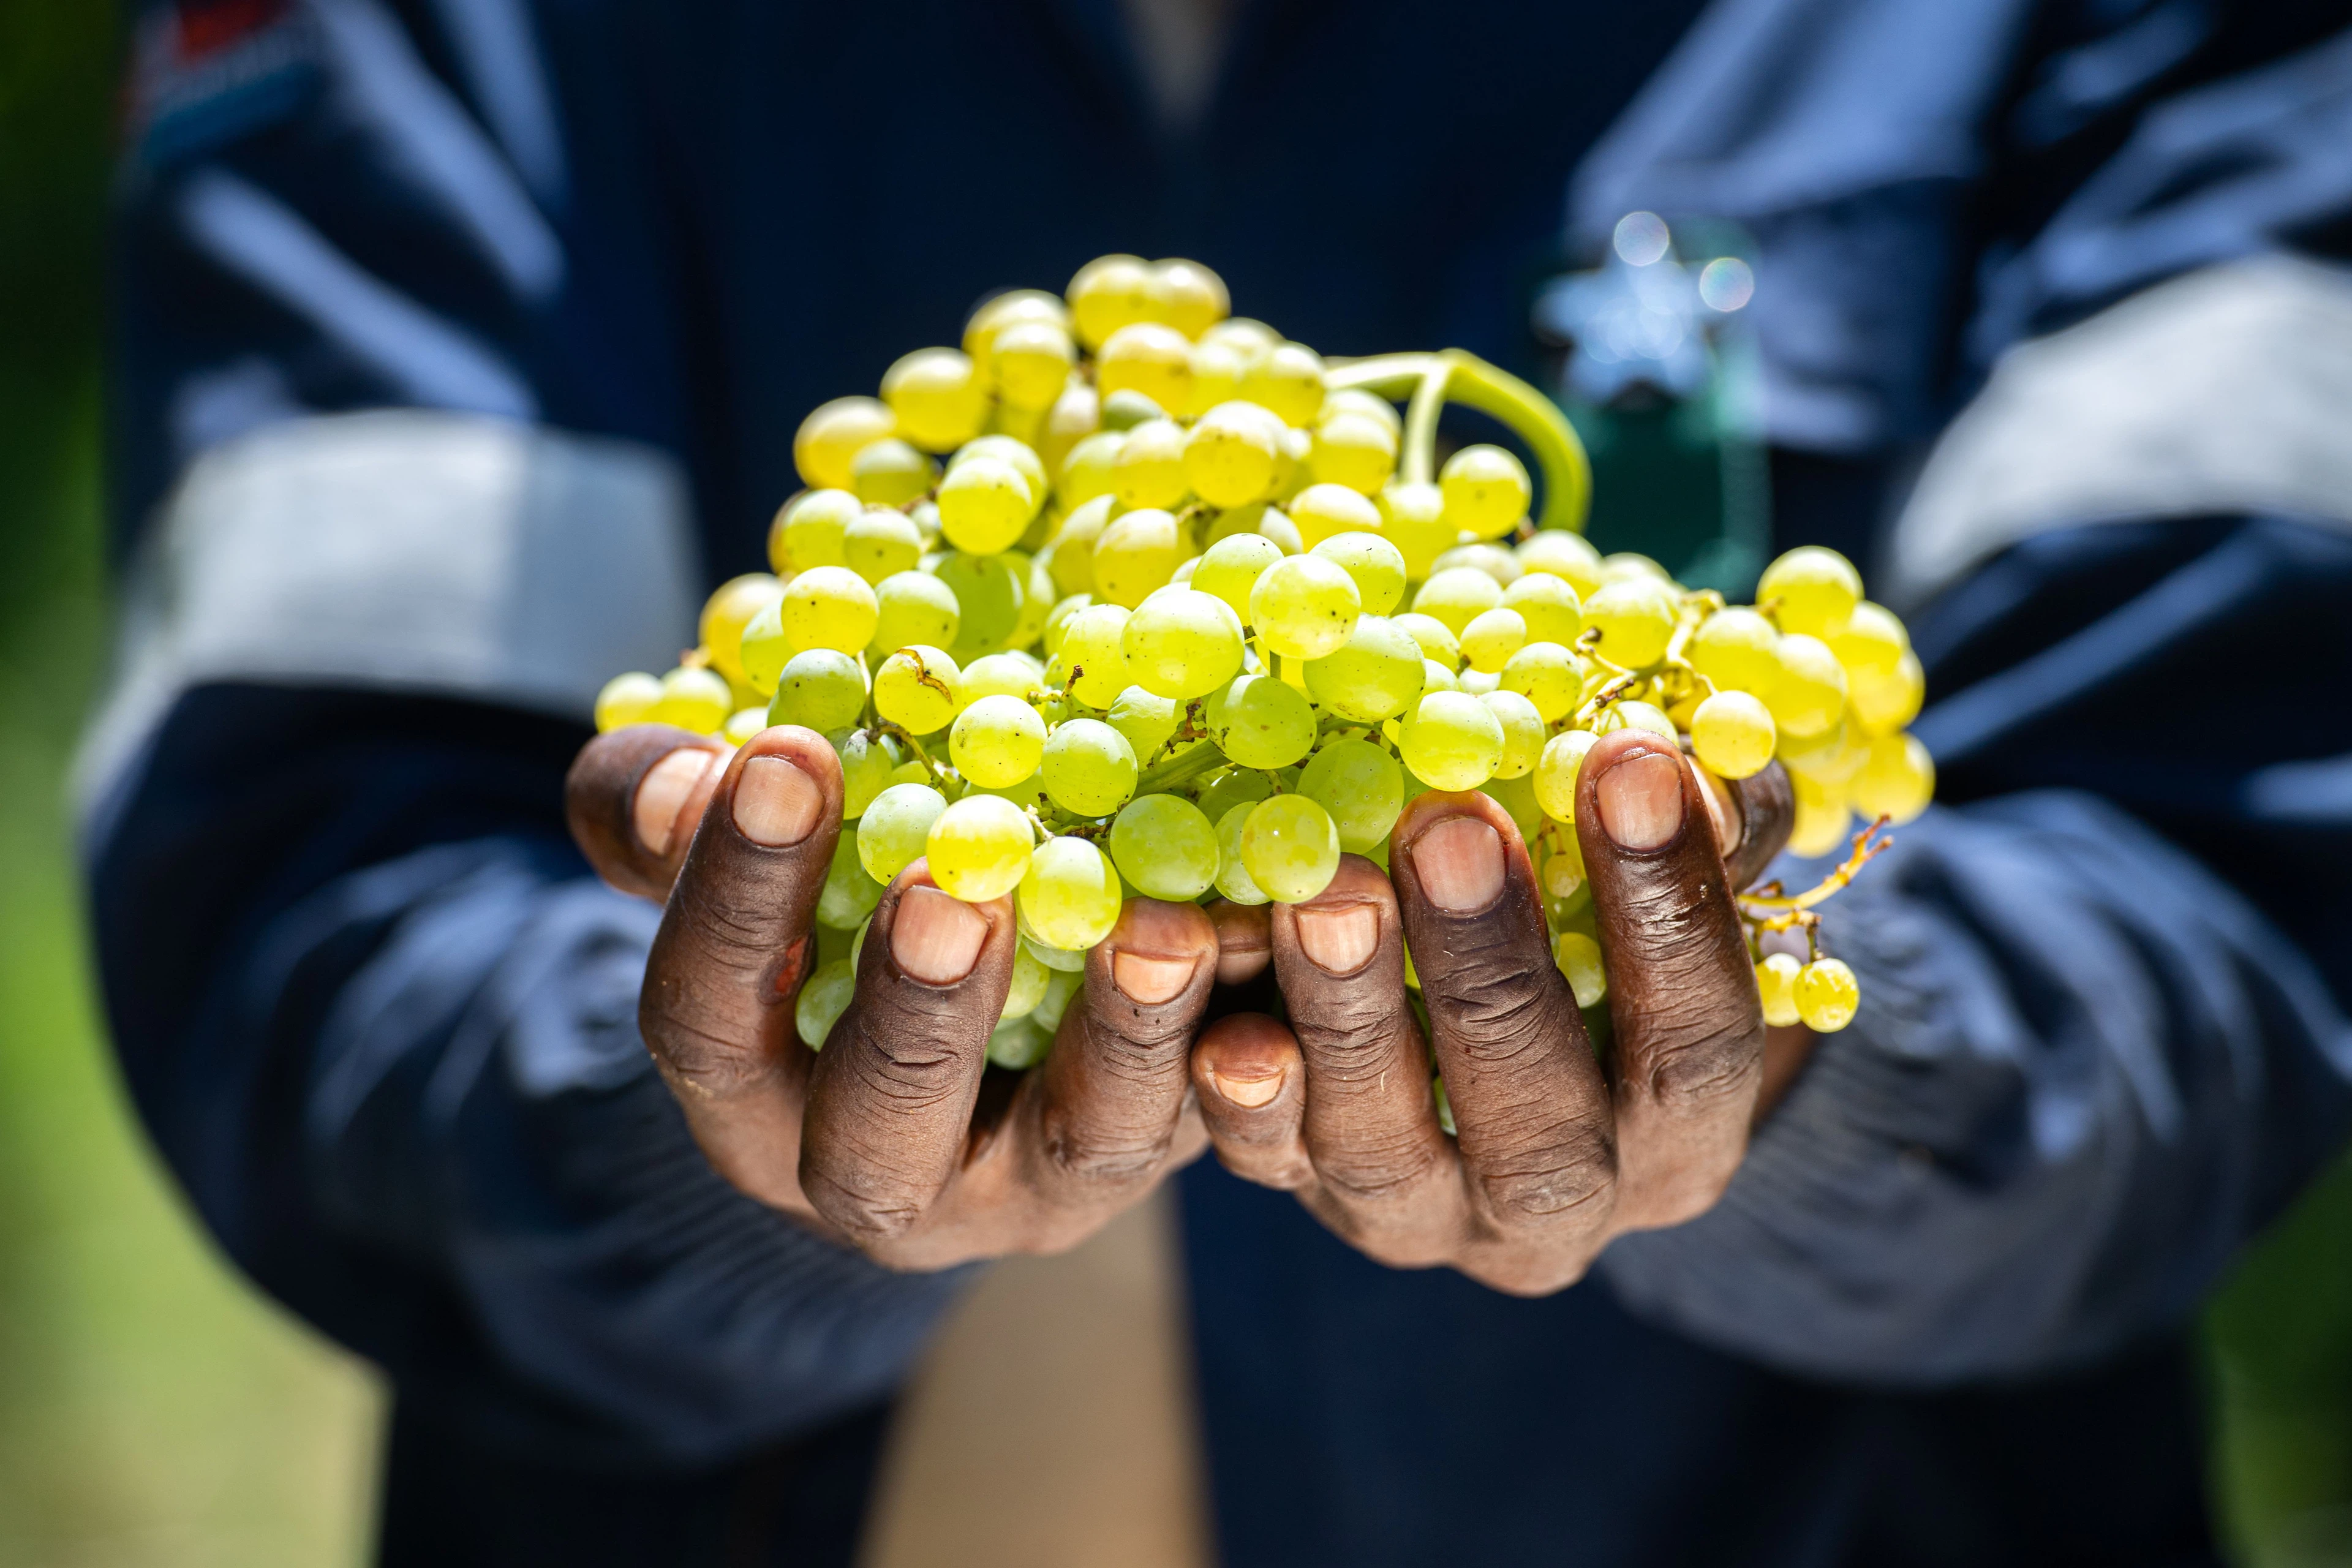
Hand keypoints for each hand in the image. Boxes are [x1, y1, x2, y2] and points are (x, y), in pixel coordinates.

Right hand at [565, 724, 1219, 1268]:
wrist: (984, 996)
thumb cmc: (821, 901)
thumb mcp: (741, 856)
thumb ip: (678, 813)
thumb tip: (678, 776)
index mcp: (752, 1097)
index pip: (708, 1020)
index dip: (734, 899)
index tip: (782, 753)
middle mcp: (883, 1178)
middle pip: (881, 1135)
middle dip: (916, 1017)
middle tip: (954, 891)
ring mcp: (1040, 1185)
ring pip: (1086, 1146)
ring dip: (1126, 1038)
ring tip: (1163, 932)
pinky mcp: (1170, 1151)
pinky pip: (1230, 1118)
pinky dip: (1265, 1038)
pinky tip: (1294, 932)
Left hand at [1189, 730, 1795, 1294]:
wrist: (1473, 1070)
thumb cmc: (1599, 947)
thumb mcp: (1658, 900)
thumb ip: (1685, 836)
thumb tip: (1662, 739)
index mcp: (1676, 1144)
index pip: (1695, 1046)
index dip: (1669, 912)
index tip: (1628, 762)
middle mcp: (1553, 1213)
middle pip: (1535, 1126)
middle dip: (1490, 971)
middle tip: (1448, 830)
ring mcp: (1418, 1215)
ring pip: (1379, 1148)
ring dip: (1347, 1015)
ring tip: (1322, 891)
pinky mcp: (1301, 1191)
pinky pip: (1260, 1156)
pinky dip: (1237, 1088)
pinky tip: (1221, 1016)